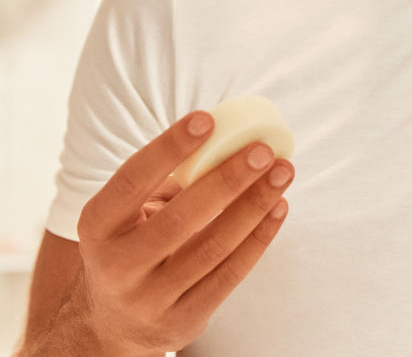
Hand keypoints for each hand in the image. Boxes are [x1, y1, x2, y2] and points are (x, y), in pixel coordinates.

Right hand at [69, 112, 293, 355]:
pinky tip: (279, 207)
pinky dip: (259, 238)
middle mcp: (118, 267)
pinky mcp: (182, 321)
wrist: (113, 323)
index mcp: (99, 226)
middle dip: (227, 181)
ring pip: (212, 248)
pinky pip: (230, 275)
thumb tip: (227, 134)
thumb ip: (166, 180)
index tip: (207, 119)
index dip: (168, 149)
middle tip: (263, 150)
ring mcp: (149, 300)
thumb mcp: (129, 212)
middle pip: (178, 220)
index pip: (132, 181)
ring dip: (254, 205)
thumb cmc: (134, 242)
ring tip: (283, 172)